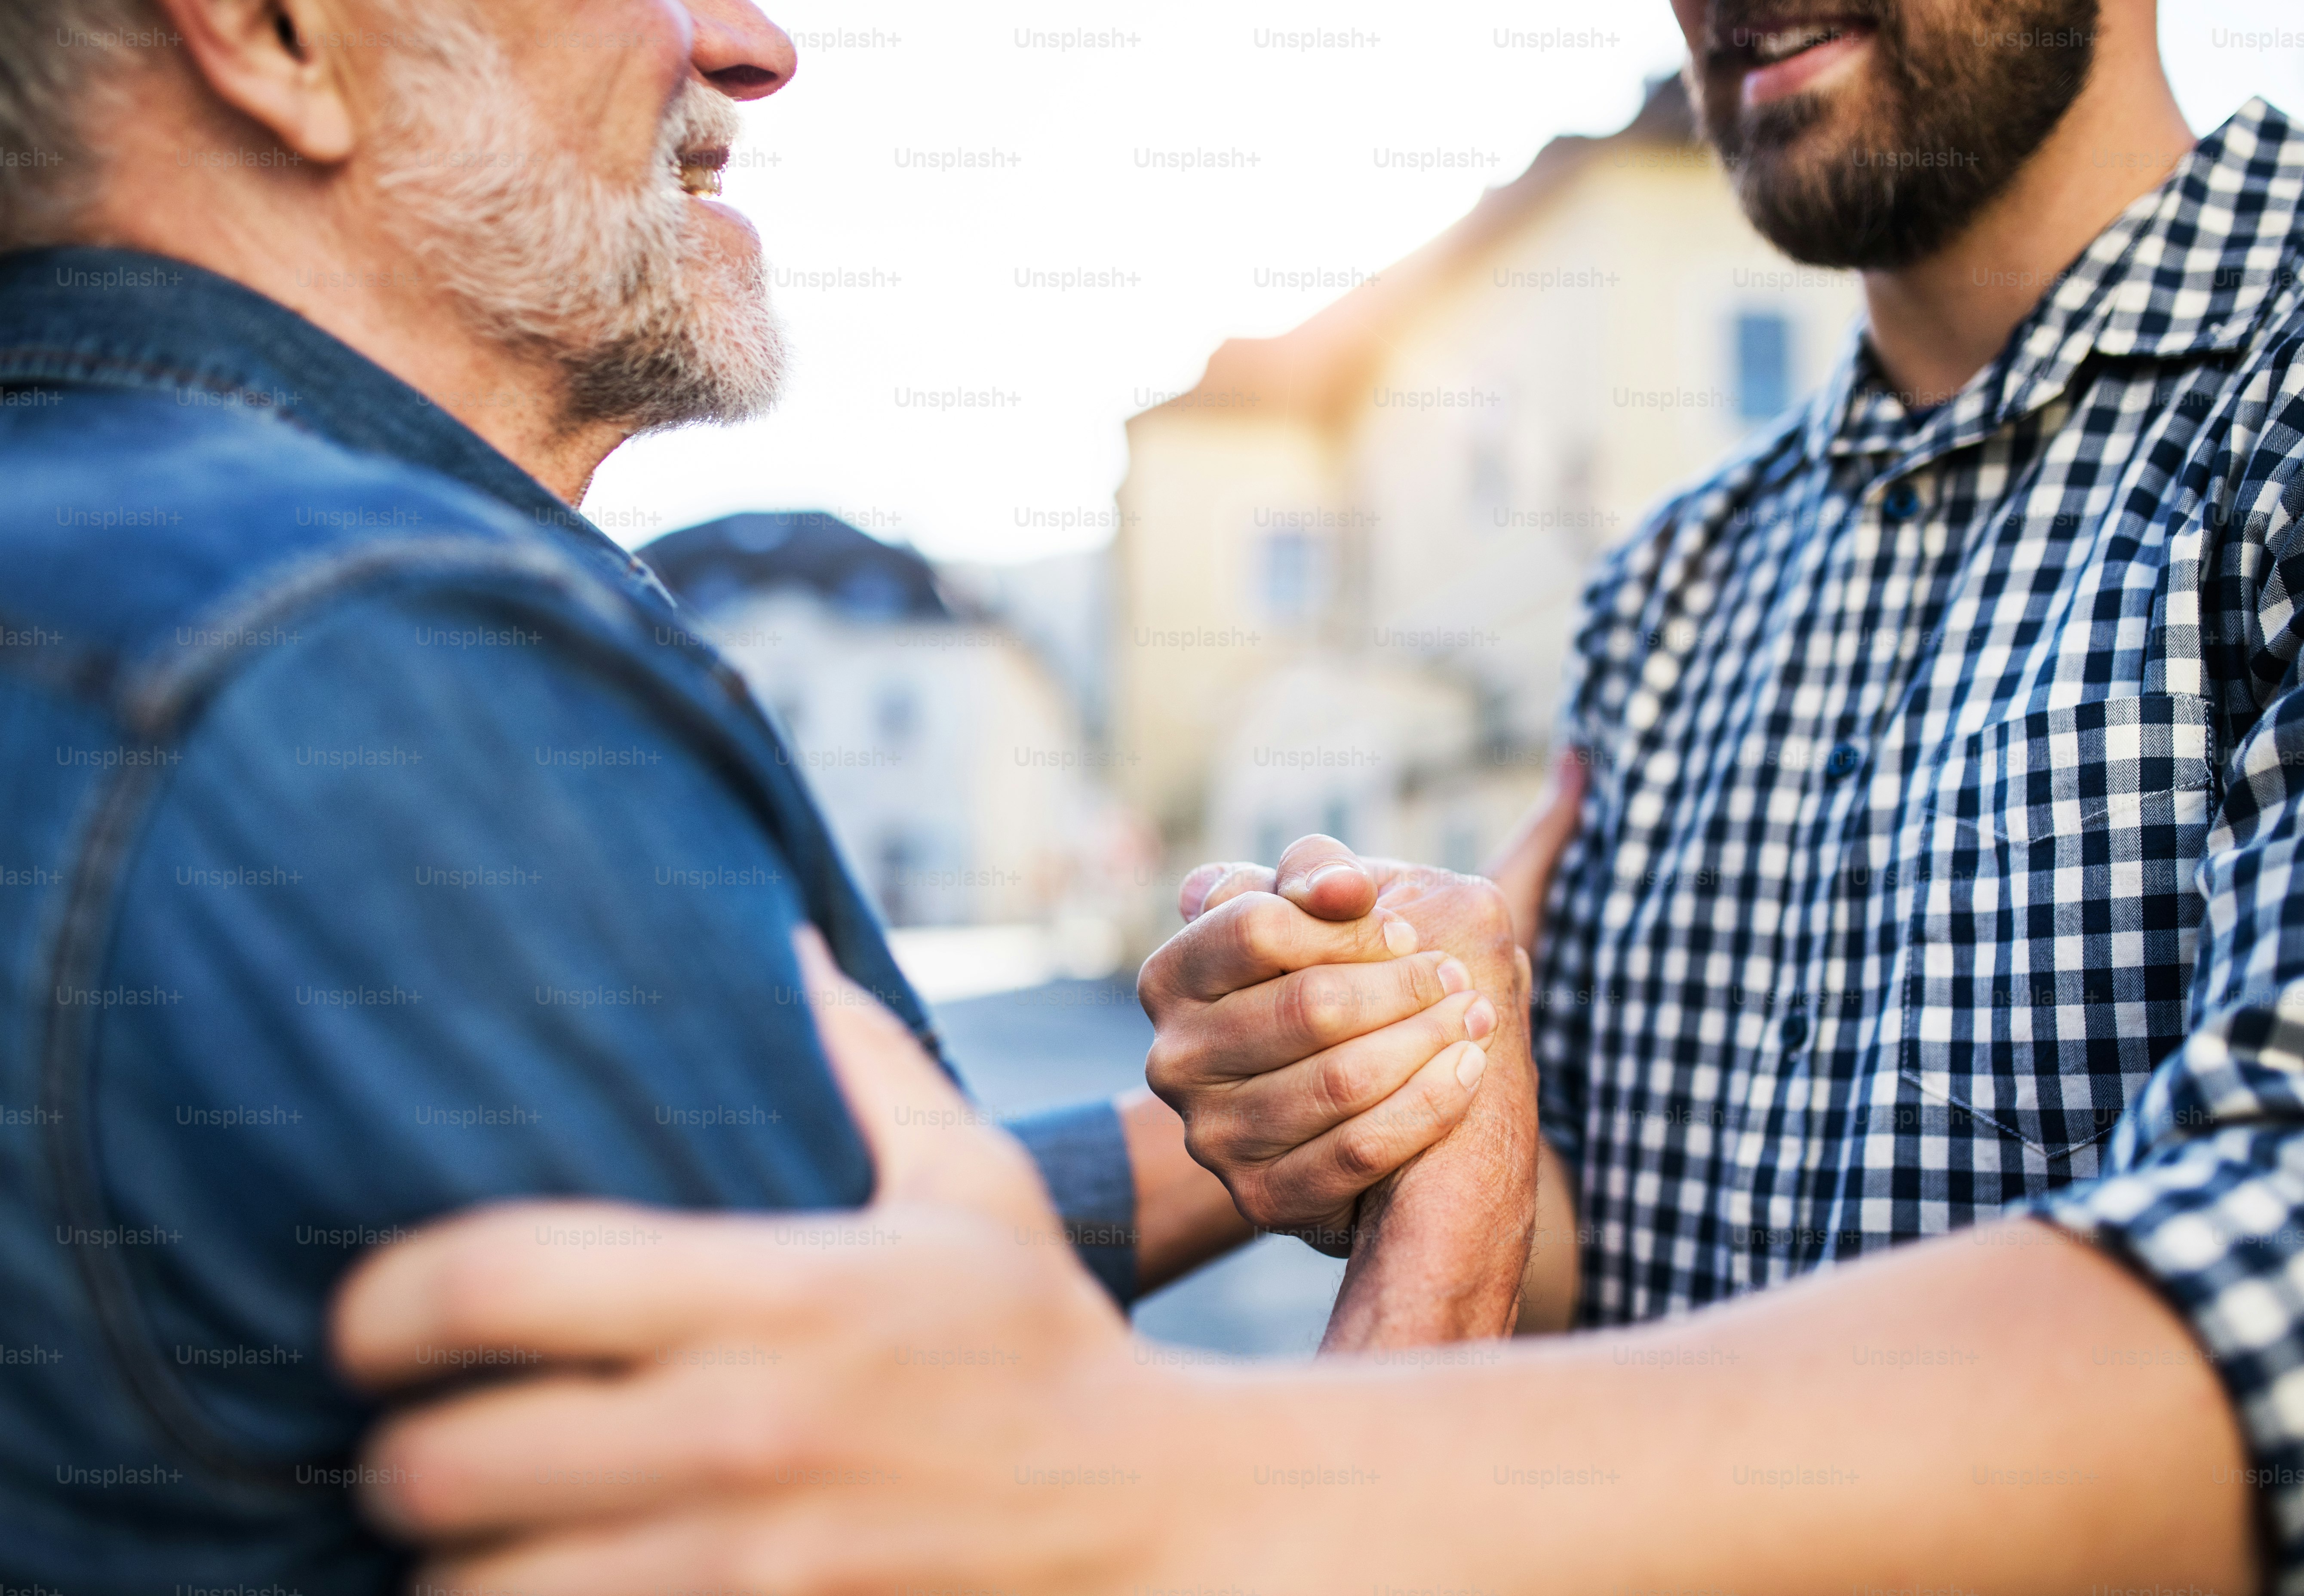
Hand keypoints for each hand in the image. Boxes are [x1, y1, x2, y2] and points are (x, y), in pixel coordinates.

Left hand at [332, 928, 1173, 1592]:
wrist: (1154, 1521)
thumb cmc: (1042, 1343)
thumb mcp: (975, 1185)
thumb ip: (870, 1062)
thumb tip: (788, 939)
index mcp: (778, 1292)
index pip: (497, 1279)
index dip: (389, 1302)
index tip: (372, 1321)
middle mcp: (743, 1434)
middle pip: (443, 1466)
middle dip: (403, 1461)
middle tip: (425, 1443)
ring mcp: (745, 1568)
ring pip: (474, 1595)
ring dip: (456, 1570)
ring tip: (483, 1538)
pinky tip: (549, 1587)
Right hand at [1137, 862, 1499, 1253]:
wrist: (1346, 1097)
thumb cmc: (1332, 975)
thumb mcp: (1318, 910)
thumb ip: (1318, 873)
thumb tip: (1341, 887)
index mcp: (1172, 978)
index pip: (1257, 928)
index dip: (1348, 926)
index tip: (1407, 931)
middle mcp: (1174, 1061)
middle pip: (1308, 1007)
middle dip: (1402, 986)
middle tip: (1460, 976)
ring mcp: (1211, 1138)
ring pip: (1339, 1082)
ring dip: (1426, 1042)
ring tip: (1476, 1016)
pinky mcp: (1261, 1199)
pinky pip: (1358, 1153)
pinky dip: (1427, 1105)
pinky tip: (1467, 1070)